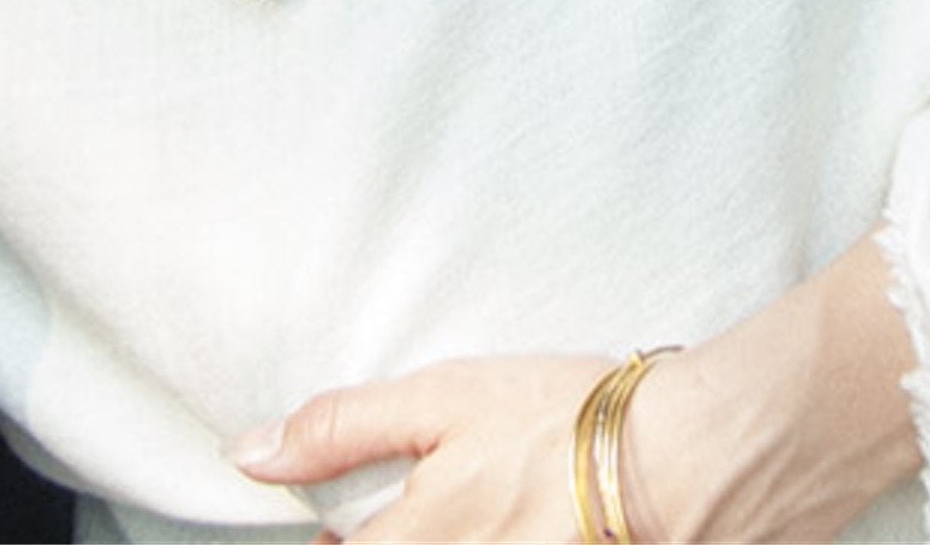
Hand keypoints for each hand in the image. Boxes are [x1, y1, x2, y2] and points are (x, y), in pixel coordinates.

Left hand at [234, 351, 599, 541]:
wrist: (679, 460)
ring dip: (436, 537)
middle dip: (394, 536)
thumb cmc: (560, 421)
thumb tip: (250, 456)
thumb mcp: (441, 399)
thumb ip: (340, 431)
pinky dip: (490, 542)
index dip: (334, 540)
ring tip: (480, 513)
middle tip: (431, 510)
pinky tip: (514, 527)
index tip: (345, 525)